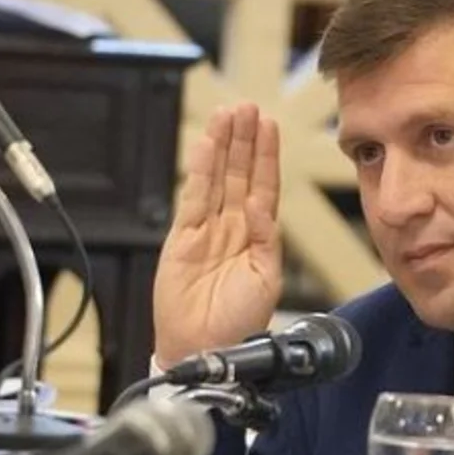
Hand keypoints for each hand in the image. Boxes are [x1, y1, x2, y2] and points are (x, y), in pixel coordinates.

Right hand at [152, 103, 282, 366]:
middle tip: (247, 106)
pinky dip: (199, 171)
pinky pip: (192, 198)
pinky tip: (205, 146)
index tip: (270, 126)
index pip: (264, 186)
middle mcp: (232, 227)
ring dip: (223, 146)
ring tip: (228, 114)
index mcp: (257, 236)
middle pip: (239, 173)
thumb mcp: (267, 278)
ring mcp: (207, 230)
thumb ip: (267, 238)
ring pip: (216, 178)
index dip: (266, 155)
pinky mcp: (183, 238)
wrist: (206, 348)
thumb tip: (264, 206)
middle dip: (244, 140)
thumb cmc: (239, 322)